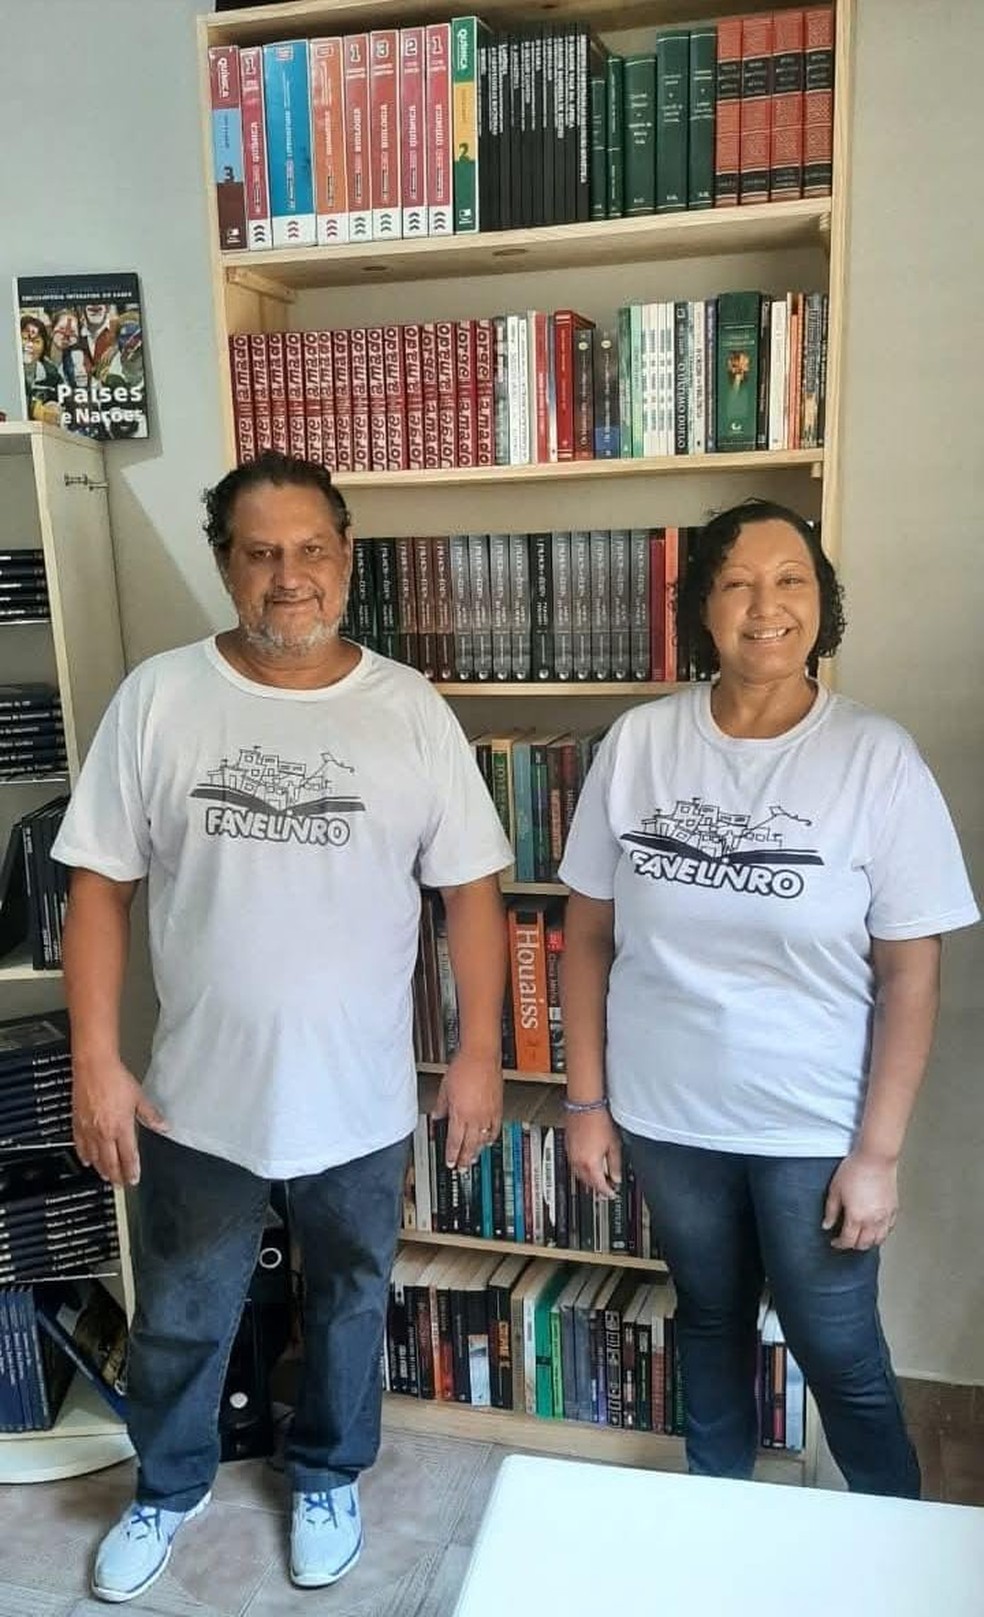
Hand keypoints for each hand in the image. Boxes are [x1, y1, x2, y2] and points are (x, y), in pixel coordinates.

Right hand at [73, 1056, 167, 1187]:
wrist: (93, 1068)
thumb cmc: (115, 1079)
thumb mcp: (139, 1097)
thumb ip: (151, 1115)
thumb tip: (164, 1126)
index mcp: (121, 1127)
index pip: (128, 1156)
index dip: (131, 1170)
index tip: (133, 1179)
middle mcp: (104, 1132)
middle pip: (111, 1161)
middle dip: (116, 1176)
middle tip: (120, 1185)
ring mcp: (89, 1130)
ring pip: (95, 1157)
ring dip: (101, 1169)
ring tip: (106, 1177)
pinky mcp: (77, 1124)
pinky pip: (80, 1146)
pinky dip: (84, 1156)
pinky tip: (87, 1161)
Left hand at [433, 1049, 501, 1170]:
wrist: (481, 1056)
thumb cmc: (463, 1067)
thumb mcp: (445, 1088)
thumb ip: (441, 1106)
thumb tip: (437, 1116)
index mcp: (460, 1114)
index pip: (455, 1141)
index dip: (451, 1154)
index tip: (450, 1161)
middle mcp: (475, 1116)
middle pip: (470, 1145)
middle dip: (464, 1158)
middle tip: (461, 1168)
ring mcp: (488, 1113)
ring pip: (483, 1139)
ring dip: (478, 1150)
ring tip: (474, 1158)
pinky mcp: (498, 1107)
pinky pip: (495, 1128)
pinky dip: (491, 1137)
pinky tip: (489, 1140)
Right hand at [566, 1108, 621, 1200]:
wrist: (584, 1106)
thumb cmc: (598, 1120)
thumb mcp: (614, 1145)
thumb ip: (615, 1164)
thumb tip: (616, 1176)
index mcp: (590, 1163)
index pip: (599, 1185)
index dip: (607, 1191)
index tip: (612, 1193)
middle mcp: (578, 1162)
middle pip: (587, 1182)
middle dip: (597, 1187)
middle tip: (606, 1187)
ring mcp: (571, 1154)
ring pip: (579, 1174)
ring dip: (588, 1178)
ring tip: (598, 1177)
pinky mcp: (568, 1147)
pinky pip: (574, 1164)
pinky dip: (581, 1168)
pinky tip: (588, 1164)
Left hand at [822, 1150, 898, 1250]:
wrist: (875, 1158)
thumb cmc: (855, 1170)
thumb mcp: (835, 1190)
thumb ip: (831, 1211)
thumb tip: (827, 1225)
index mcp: (856, 1217)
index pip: (848, 1240)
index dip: (839, 1244)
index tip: (835, 1241)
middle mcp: (873, 1220)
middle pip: (864, 1244)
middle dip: (853, 1245)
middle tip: (846, 1240)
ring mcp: (885, 1216)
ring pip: (879, 1240)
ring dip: (868, 1242)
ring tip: (861, 1237)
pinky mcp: (894, 1209)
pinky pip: (889, 1229)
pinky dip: (881, 1233)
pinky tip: (875, 1229)